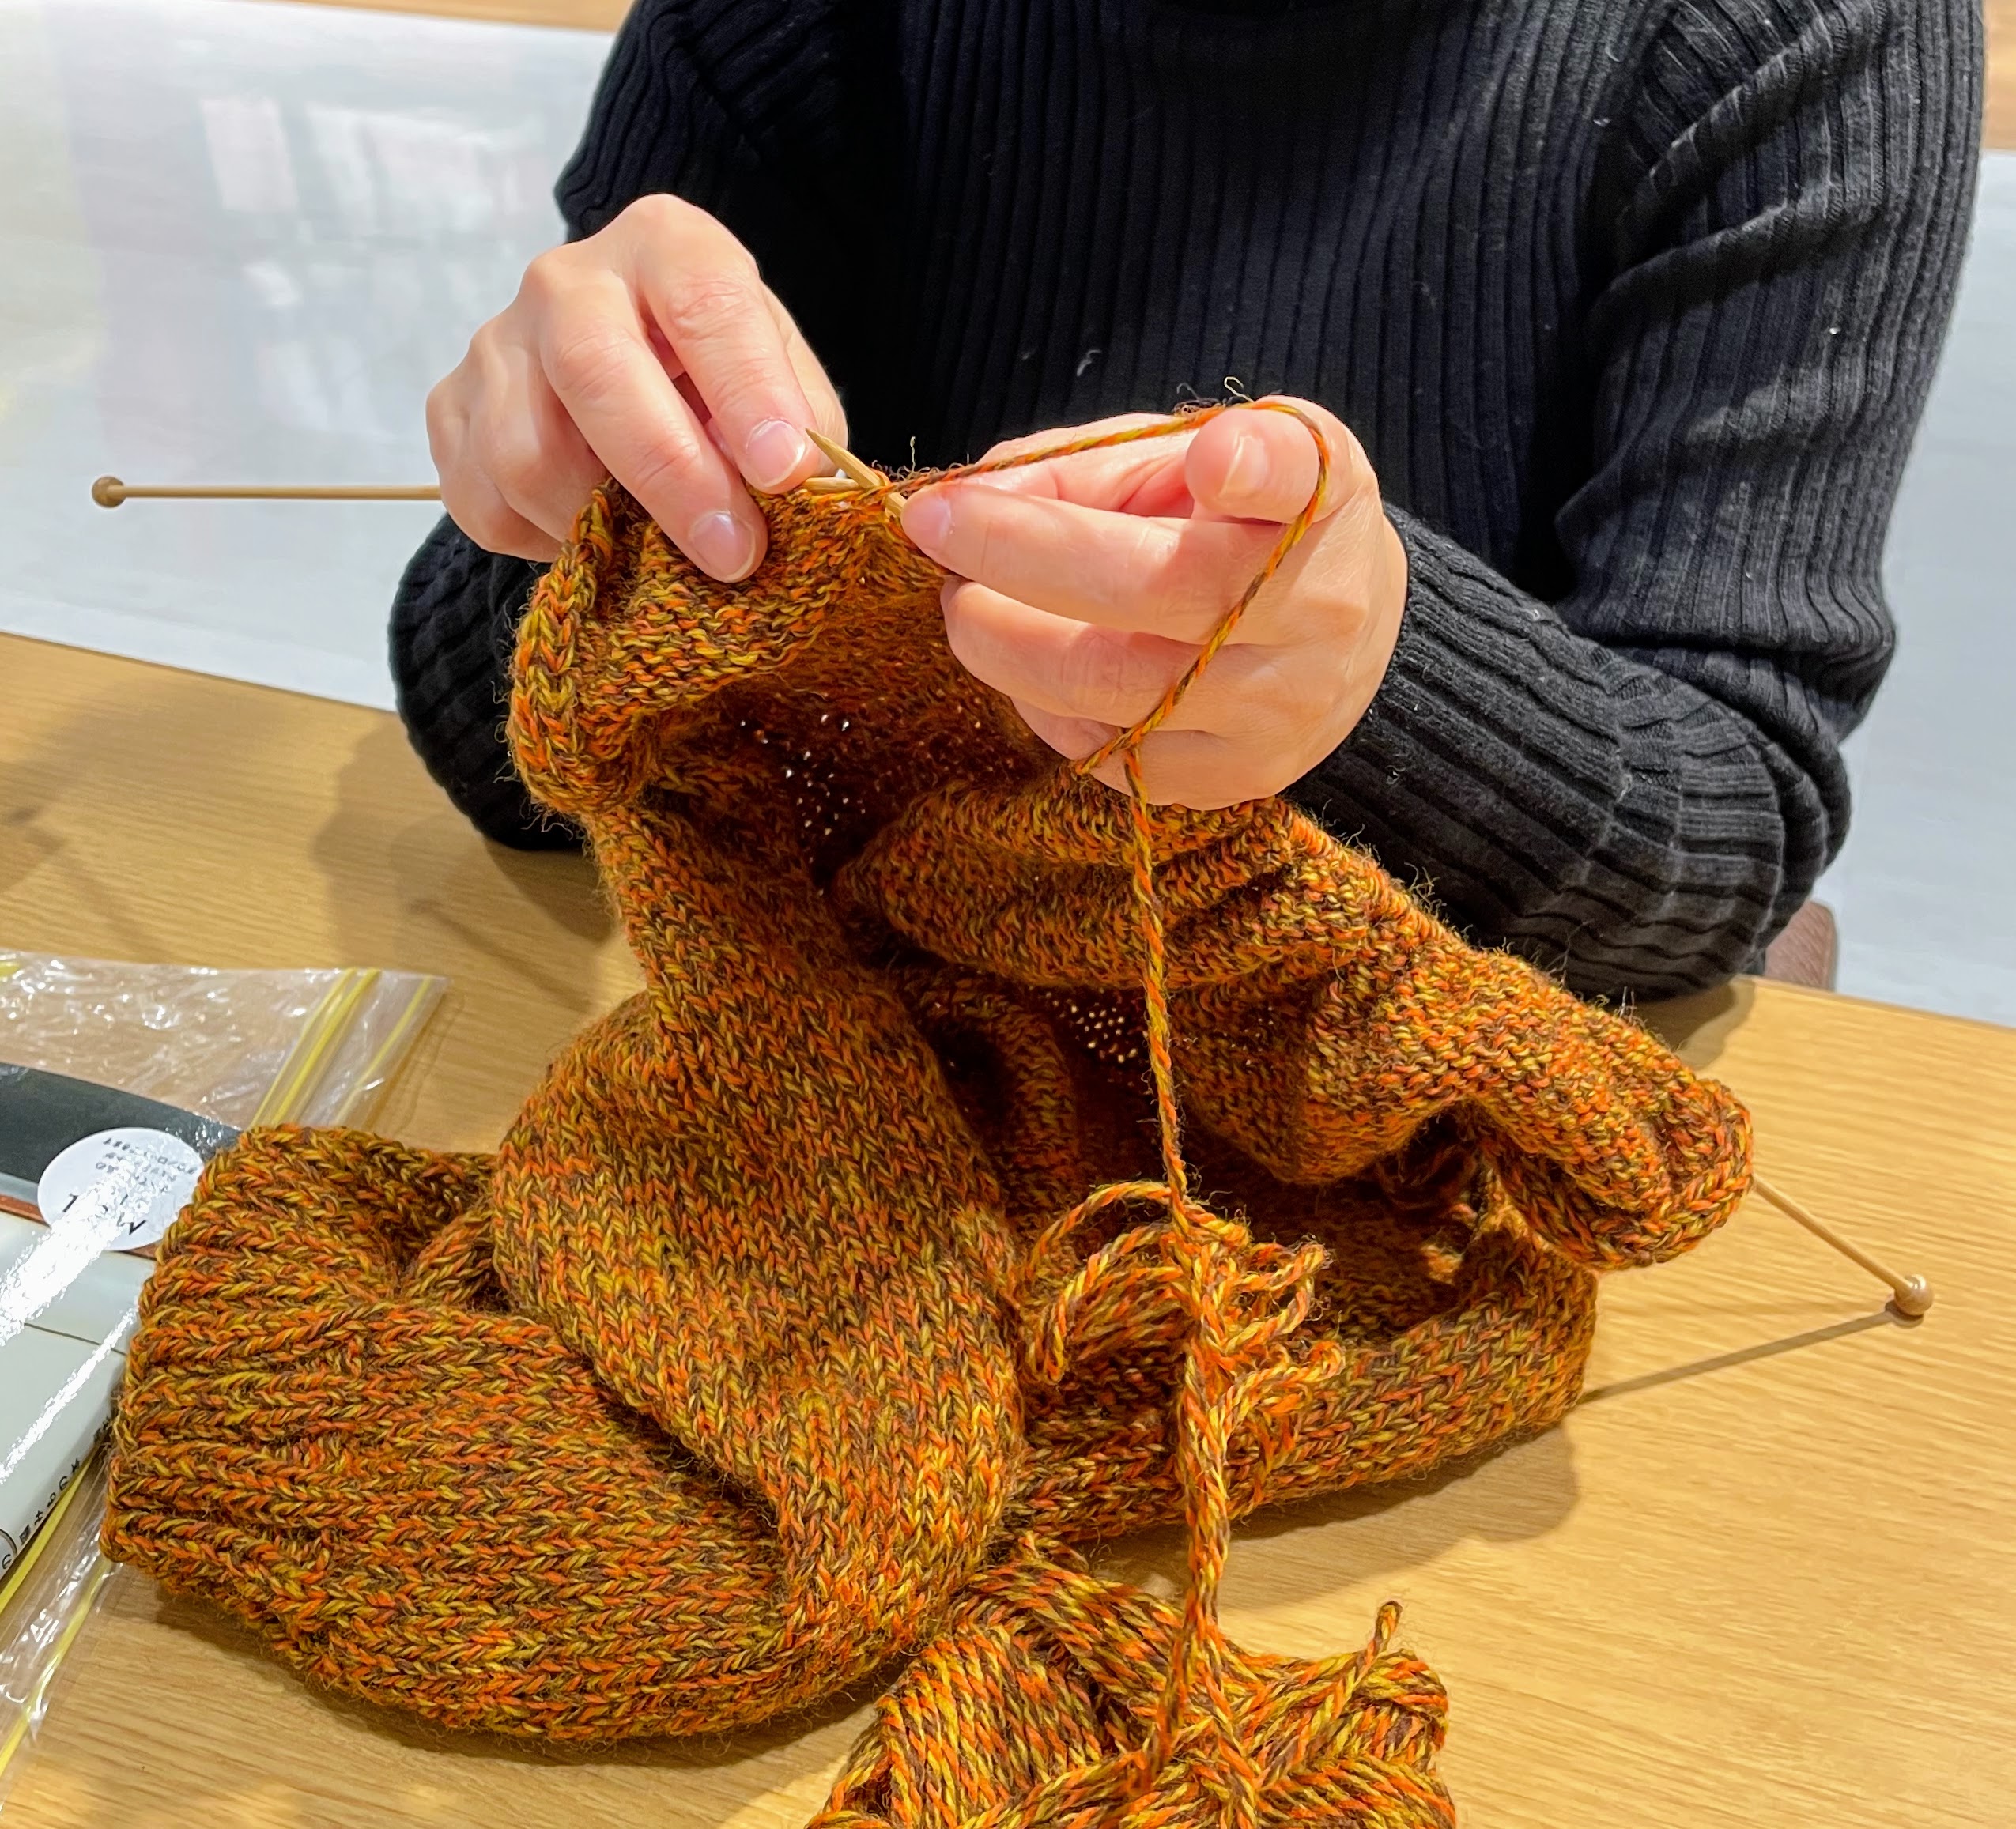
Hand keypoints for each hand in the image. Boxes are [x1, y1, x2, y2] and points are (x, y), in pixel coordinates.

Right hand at [426, 194, 845, 577]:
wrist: (637, 379)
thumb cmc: (723, 384)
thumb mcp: (785, 385)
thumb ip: (799, 426)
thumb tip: (790, 485)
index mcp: (665, 247)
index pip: (702, 300)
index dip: (746, 390)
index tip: (784, 471)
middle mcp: (567, 280)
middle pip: (593, 369)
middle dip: (671, 476)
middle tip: (734, 554)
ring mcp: (496, 344)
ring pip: (528, 454)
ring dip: (604, 525)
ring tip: (661, 551)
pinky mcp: (450, 411)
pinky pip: (486, 502)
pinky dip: (547, 544)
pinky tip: (594, 535)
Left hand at [896, 398, 1407, 808]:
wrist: (1338, 638)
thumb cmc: (1240, 524)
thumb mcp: (1191, 453)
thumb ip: (1091, 463)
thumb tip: (975, 497)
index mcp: (1321, 504)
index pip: (1299, 478)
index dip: (1254, 467)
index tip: (1212, 458)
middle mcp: (1316, 615)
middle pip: (1157, 593)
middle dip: (1020, 558)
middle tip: (938, 531)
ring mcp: (1275, 713)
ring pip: (1110, 692)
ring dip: (1004, 642)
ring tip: (965, 600)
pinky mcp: (1227, 780)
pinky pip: (1102, 752)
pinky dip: (1039, 703)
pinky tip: (1032, 661)